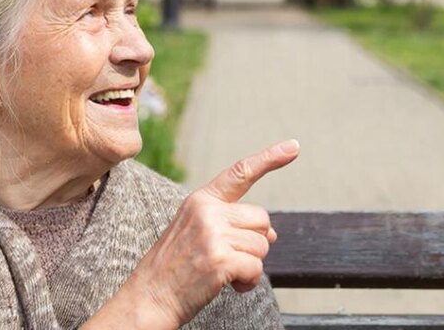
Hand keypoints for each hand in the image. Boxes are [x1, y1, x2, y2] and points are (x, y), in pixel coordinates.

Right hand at [99, 139, 299, 328]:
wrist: (149, 298)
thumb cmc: (175, 267)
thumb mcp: (197, 231)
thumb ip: (231, 223)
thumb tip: (272, 233)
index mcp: (201, 200)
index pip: (240, 172)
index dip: (270, 158)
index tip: (293, 146)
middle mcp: (207, 211)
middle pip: (262, 219)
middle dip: (254, 242)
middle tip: (228, 257)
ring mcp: (213, 234)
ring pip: (262, 246)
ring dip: (250, 265)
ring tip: (223, 272)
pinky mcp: (220, 259)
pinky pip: (256, 268)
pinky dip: (249, 282)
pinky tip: (229, 285)